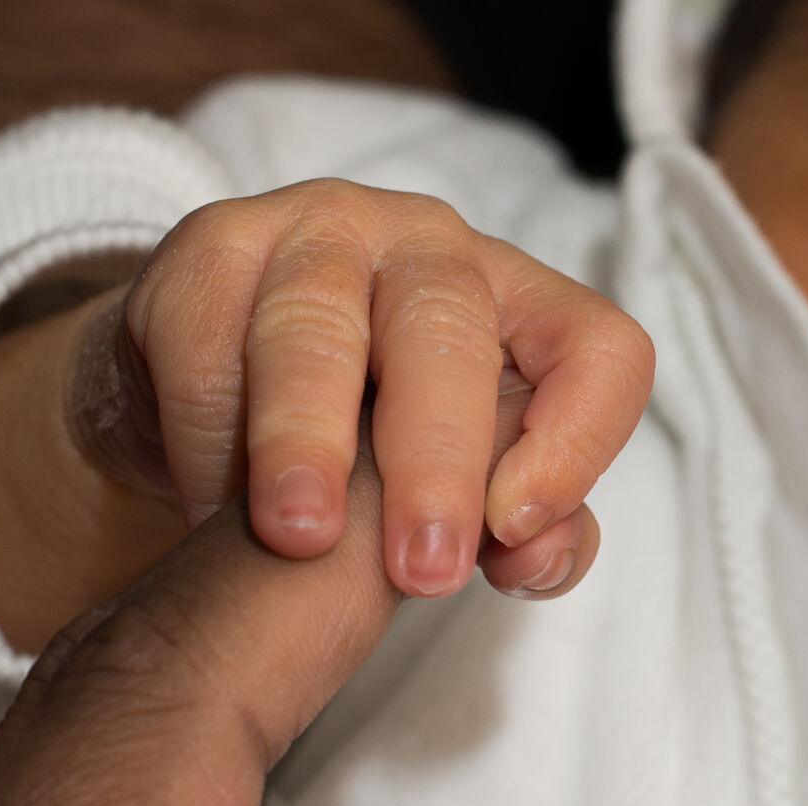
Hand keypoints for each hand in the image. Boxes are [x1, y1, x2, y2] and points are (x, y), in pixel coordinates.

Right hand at [79, 177, 653, 598]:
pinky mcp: (210, 243)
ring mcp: (316, 232)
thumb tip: (534, 560)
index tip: (516, 535)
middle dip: (439, 459)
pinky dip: (212, 439)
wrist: (215, 388)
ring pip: (317, 327)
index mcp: (518, 304)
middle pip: (451, 331)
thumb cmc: (365, 442)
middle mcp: (429, 246)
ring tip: (300, 538)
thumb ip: (518, 531)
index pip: (597, 348)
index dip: (577, 440)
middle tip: (422, 570)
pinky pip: (211, 343)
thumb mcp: (454, 490)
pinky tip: (215, 505)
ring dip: (308, 440)